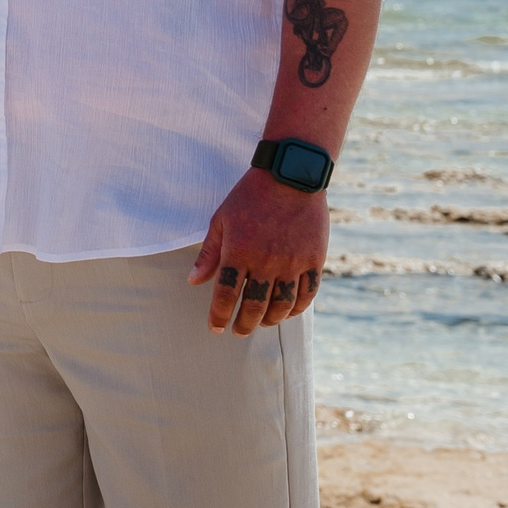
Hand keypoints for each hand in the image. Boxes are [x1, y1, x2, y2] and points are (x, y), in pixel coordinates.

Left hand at [187, 168, 326, 334]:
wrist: (289, 177)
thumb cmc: (249, 197)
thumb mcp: (221, 220)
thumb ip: (209, 254)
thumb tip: (193, 282)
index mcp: (239, 252)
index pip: (226, 295)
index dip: (219, 315)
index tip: (215, 327)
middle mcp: (266, 262)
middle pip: (254, 306)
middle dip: (243, 323)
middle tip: (238, 331)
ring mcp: (293, 263)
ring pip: (281, 305)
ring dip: (270, 320)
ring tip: (261, 323)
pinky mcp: (314, 260)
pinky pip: (307, 294)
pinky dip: (296, 308)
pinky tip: (287, 312)